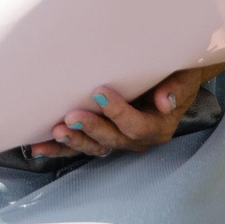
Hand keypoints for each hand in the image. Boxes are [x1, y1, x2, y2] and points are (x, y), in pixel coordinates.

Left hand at [27, 66, 221, 160]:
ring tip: (56, 131)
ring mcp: (117, 140)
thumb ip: (176, 88)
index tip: (100, 92)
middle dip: (91, 129)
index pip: (137, 126)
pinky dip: (60, 149)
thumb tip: (164, 101)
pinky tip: (40, 148)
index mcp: (158, 127)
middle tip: (71, 116)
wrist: (172, 79)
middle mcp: (137, 139)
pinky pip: (80, 146)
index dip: (118, 113)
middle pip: (112, 140)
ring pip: (94, 146)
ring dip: (74, 141)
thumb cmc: (177, 74)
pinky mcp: (101, 137)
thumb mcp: (184, 78)